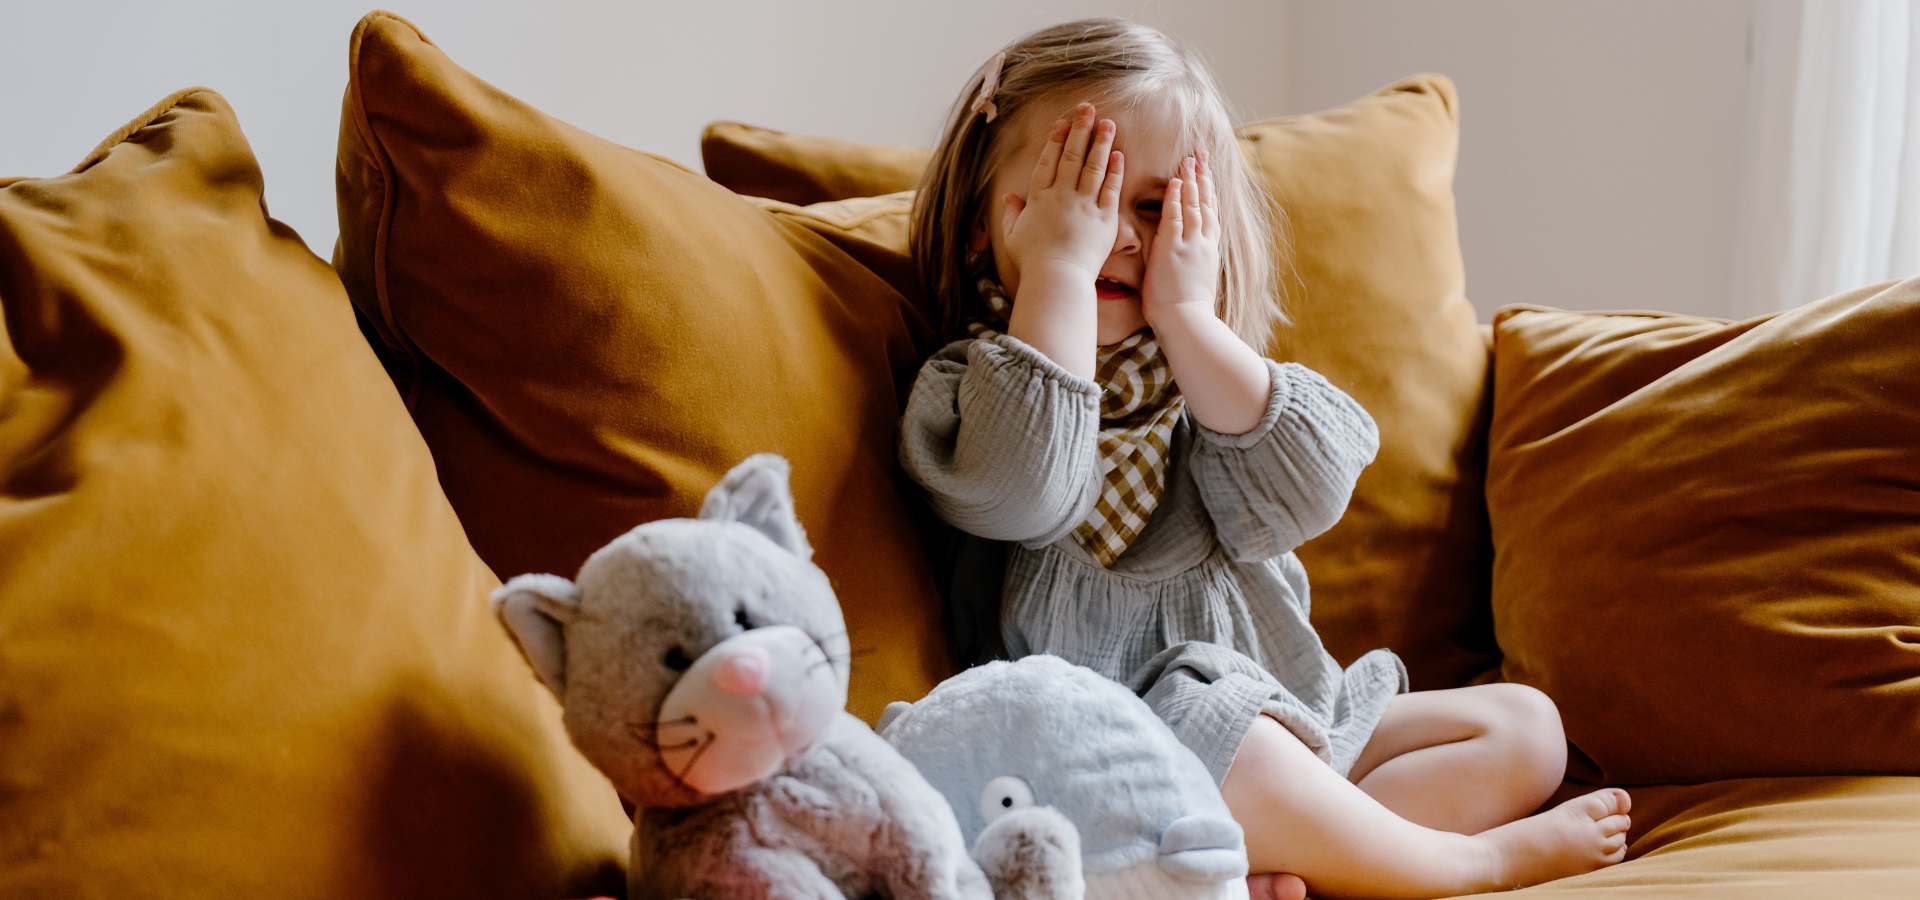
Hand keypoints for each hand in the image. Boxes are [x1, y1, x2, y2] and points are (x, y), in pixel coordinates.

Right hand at [999, 103, 1124, 289]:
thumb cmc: (1032, 262)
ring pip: (1093, 167)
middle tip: (1088, 108)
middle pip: (1072, 156)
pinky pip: (1111, 189)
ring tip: (1108, 123)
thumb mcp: (1012, 237)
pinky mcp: (1105, 219)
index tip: (1063, 123)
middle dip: (1080, 130)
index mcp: (1039, 199)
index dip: (1056, 140)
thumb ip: (1011, 214)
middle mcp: (1062, 196)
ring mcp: (1085, 206)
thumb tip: (1008, 197)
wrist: (1057, 278)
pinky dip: (1115, 171)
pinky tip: (1118, 154)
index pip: (1048, 162)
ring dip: (1100, 142)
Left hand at [1141, 152, 1221, 325]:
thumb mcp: (1196, 283)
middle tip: (1202, 155)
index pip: (1210, 214)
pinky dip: (1175, 198)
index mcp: (1209, 251)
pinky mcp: (1173, 248)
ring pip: (1193, 205)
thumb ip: (1193, 267)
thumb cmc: (1188, 312)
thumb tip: (1189, 267)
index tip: (1208, 174)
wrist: (1188, 322)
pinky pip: (1174, 217)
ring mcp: (1189, 244)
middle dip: (1203, 177)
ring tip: (1189, 159)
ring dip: (1191, 180)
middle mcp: (1203, 243)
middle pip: (1205, 203)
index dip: (1209, 192)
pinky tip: (1175, 181)